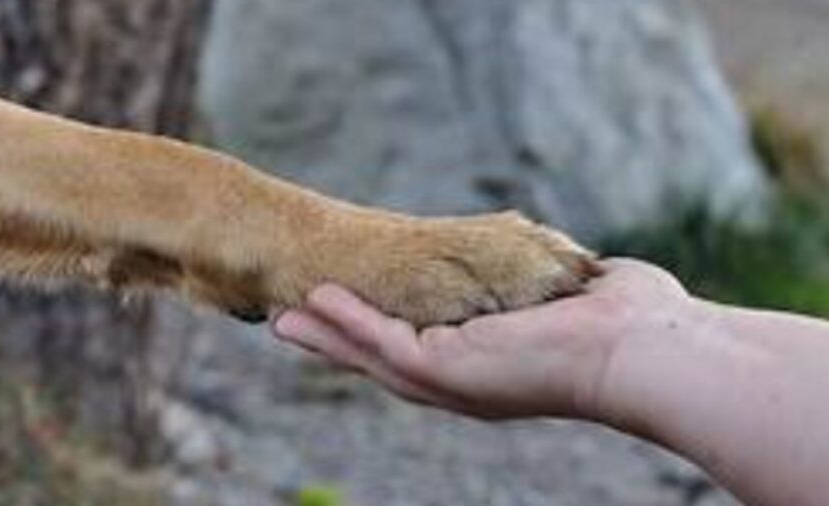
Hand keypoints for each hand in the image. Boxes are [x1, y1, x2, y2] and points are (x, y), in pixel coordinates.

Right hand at [272, 258, 692, 420]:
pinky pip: (382, 342)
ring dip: (327, 336)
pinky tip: (314, 303)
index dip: (381, 332)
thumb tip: (585, 272)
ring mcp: (452, 379)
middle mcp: (464, 381)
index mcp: (490, 366)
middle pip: (384, 361)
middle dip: (338, 342)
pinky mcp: (446, 368)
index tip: (350, 312)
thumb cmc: (629, 322)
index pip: (422, 348)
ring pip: (371, 357)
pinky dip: (346, 322)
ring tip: (284, 319)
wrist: (645, 348)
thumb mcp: (575, 296)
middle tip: (292, 324)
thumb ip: (562, 286)